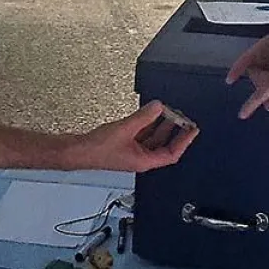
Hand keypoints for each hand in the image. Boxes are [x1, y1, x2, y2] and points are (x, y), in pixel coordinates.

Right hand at [64, 101, 197, 172]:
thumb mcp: (125, 129)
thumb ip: (143, 117)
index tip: (192, 130)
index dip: (184, 142)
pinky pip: (141, 134)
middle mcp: (140, 158)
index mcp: (144, 161)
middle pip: (164, 145)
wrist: (76, 151)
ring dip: (161, 126)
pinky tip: (150, 114)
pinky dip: (147, 124)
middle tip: (183, 118)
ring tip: (169, 112)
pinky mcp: (123, 144)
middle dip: (174, 131)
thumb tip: (158, 107)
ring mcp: (131, 151)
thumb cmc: (96, 150)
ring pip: (153, 139)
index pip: (172, 154)